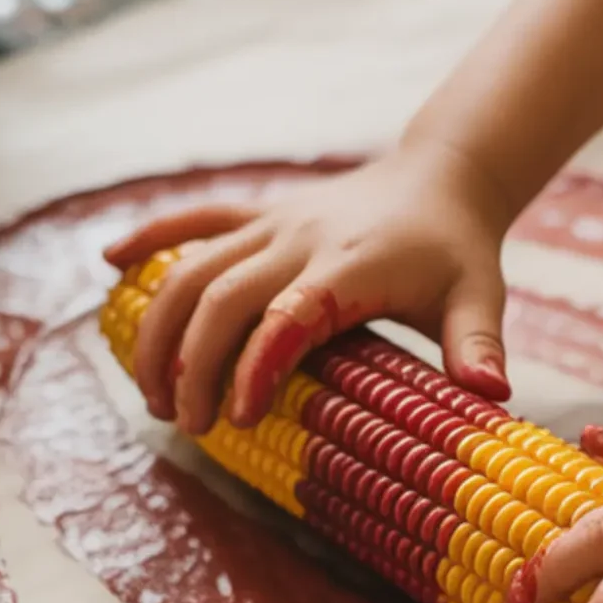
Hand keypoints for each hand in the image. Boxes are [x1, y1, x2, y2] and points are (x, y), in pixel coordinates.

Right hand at [105, 149, 510, 433]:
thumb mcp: (478, 297)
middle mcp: (299, 239)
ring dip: (160, 328)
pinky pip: (194, 220)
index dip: (255, 368)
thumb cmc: (457, 251)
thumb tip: (491, 397)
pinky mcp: (257, 213)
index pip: (287, 318)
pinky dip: (151, 239)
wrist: (441, 177)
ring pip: (193, 267)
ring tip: (150, 393)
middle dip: (192, 364)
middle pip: (221, 296)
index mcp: (349, 265)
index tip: (237, 421)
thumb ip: (477, 347)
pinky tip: (111, 267)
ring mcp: (272, 222)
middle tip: (186, 425)